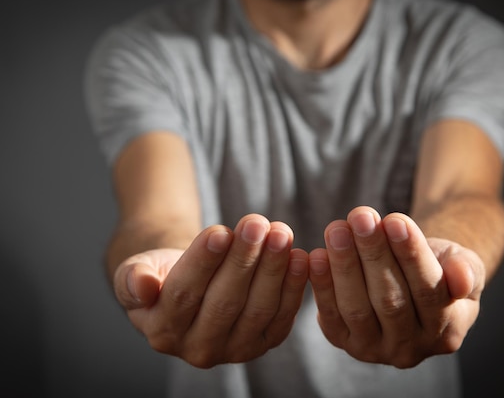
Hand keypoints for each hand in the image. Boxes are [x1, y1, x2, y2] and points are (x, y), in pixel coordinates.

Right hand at [112, 214, 308, 367]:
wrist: (187, 285)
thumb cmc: (161, 273)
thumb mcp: (136, 269)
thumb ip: (132, 278)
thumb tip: (142, 284)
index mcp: (162, 331)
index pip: (184, 295)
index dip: (203, 263)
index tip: (220, 231)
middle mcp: (198, 349)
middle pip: (225, 303)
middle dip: (244, 260)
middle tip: (257, 223)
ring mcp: (235, 350)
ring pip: (258, 310)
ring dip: (274, 270)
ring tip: (280, 233)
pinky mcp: (263, 342)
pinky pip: (282, 316)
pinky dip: (294, 287)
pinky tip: (301, 257)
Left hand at [308, 206, 485, 367]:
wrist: (409, 278)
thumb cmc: (438, 266)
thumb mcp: (462, 262)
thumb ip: (466, 270)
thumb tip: (462, 277)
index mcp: (447, 333)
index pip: (429, 292)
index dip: (411, 255)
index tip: (395, 220)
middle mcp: (411, 349)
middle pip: (390, 301)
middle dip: (373, 254)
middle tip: (360, 216)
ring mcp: (375, 350)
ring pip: (357, 309)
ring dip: (344, 266)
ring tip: (337, 229)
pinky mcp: (344, 342)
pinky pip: (330, 315)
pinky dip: (322, 285)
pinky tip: (316, 255)